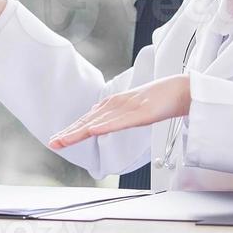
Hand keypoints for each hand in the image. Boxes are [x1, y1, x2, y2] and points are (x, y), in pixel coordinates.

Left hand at [48, 74, 190, 149]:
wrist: (180, 89)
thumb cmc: (159, 99)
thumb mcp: (131, 110)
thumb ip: (114, 115)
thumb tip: (96, 121)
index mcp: (112, 106)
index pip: (87, 121)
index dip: (71, 131)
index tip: (56, 140)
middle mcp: (115, 106)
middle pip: (88, 122)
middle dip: (69, 133)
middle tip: (52, 143)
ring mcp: (127, 109)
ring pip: (100, 123)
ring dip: (80, 131)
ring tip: (64, 140)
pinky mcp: (140, 112)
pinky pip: (121, 121)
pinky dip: (106, 126)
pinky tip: (94, 131)